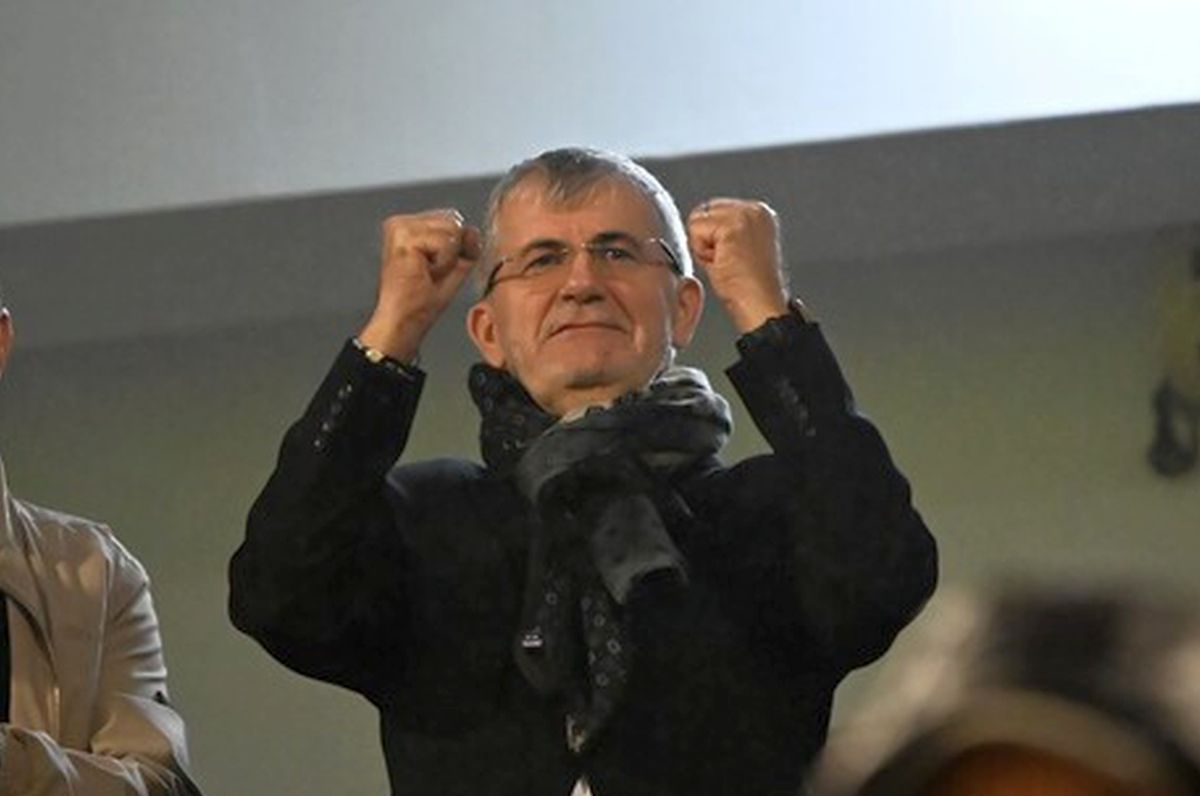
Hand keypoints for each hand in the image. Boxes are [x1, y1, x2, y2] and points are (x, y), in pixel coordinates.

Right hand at [358, 209, 481, 360]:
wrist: (404, 320)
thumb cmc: (422, 299)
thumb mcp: (455, 264)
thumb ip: (466, 242)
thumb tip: (472, 229)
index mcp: (409, 226)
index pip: (451, 218)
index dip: (456, 246)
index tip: (433, 269)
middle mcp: (401, 222)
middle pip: (453, 219)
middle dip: (452, 251)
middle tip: (428, 273)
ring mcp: (399, 226)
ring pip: (452, 228)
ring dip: (447, 258)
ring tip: (425, 273)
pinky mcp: (404, 235)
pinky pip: (447, 241)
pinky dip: (444, 262)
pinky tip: (423, 273)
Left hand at [687, 198, 790, 332]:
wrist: (760, 305)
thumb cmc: (749, 288)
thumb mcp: (738, 249)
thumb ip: (723, 231)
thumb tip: (698, 223)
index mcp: (760, 214)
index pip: (714, 209)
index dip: (712, 238)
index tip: (730, 258)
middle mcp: (755, 210)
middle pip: (703, 211)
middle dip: (707, 240)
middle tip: (727, 263)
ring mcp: (745, 216)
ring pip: (698, 220)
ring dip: (704, 247)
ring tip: (726, 264)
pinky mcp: (732, 227)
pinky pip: (696, 231)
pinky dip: (702, 253)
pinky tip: (723, 264)